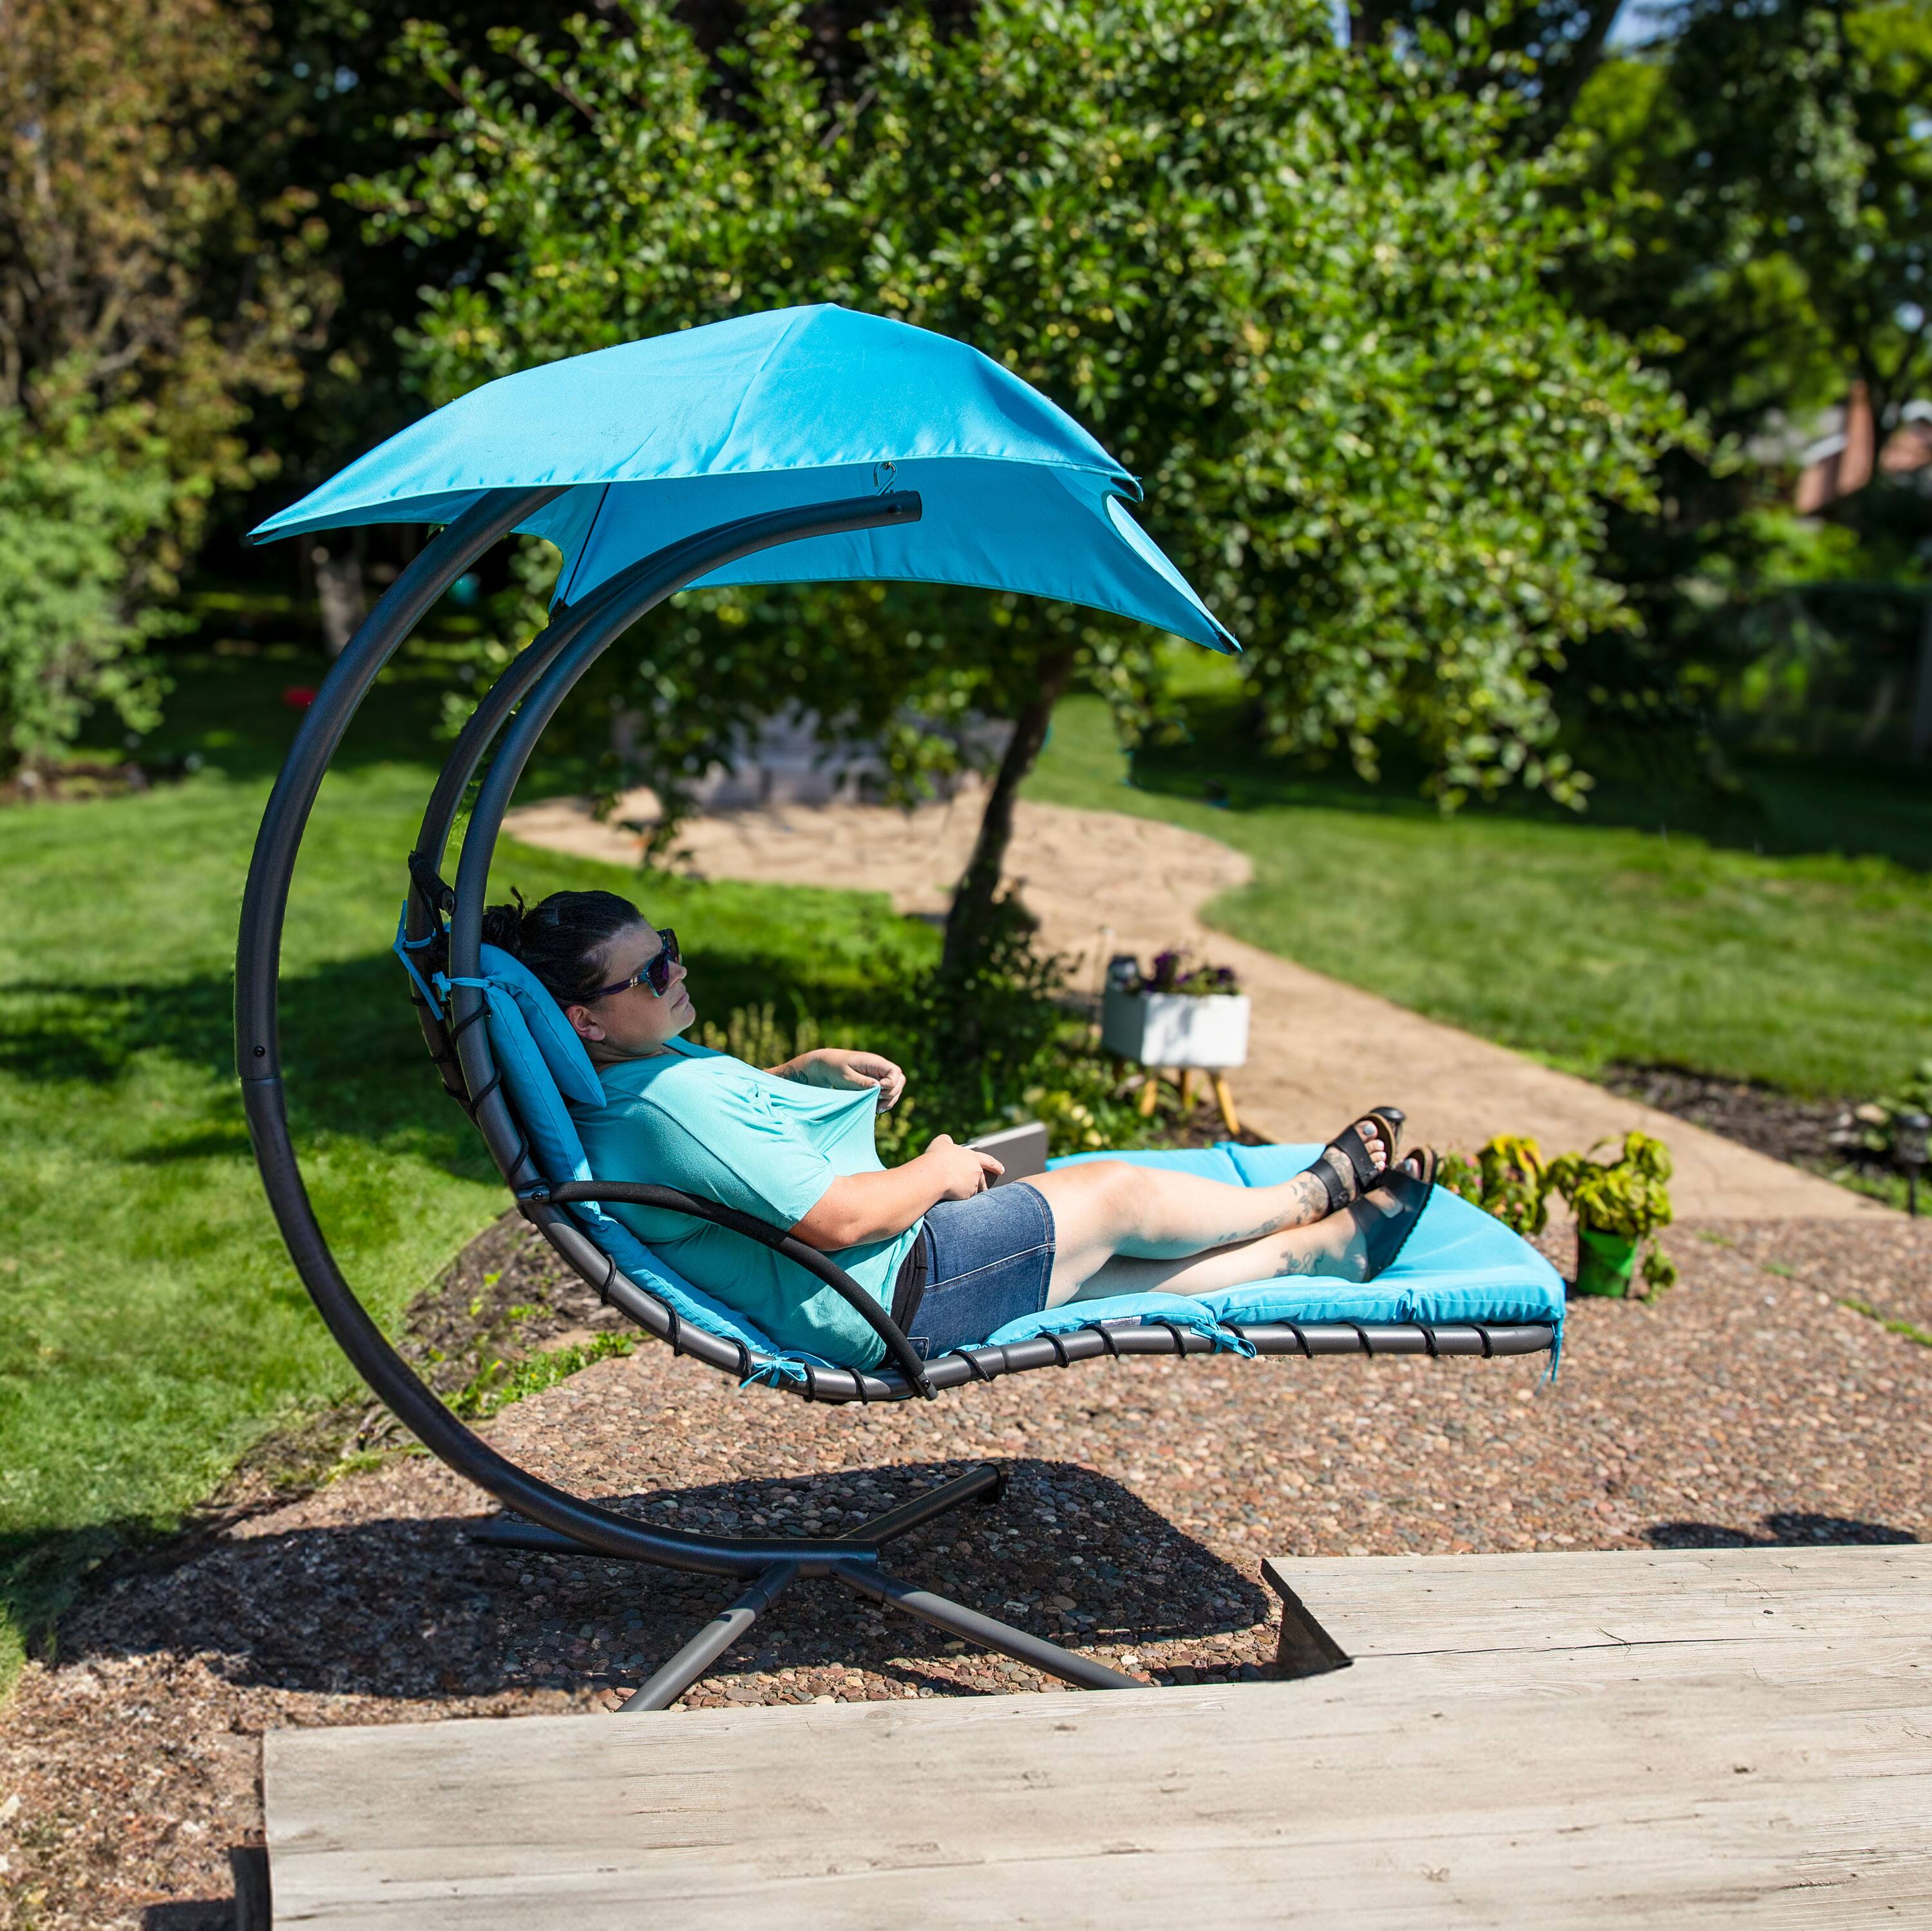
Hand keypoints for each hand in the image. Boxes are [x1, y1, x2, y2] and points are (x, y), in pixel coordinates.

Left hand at [784, 1047, 906, 1108]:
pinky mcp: (874, 1083)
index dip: (892, 1083)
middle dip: (893, 1093)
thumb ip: (862, 1081)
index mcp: (874, 1062)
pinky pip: (887, 1092)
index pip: (895, 1071)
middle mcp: (879, 1068)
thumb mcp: (846, 1076)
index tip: (878, 1091)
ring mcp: (878, 1075)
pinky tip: (875, 1108)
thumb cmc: (834, 1068)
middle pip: (899, 1080)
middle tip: (879, 1103)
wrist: (826, 1066)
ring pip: (895, 1087)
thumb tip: (878, 1087)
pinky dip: (884, 1101)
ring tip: (877, 1109)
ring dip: (890, 1099)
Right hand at [920, 1132, 1003, 1200]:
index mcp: (973, 1158)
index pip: (989, 1161)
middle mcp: (976, 1173)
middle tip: (973, 1185)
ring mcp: (972, 1186)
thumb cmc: (937, 1157)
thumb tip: (948, 1142)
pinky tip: (948, 1194)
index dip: (996, 1166)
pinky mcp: (966, 1197)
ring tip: (953, 1188)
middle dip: (979, 1183)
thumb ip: (947, 1141)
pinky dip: (958, 1197)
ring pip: (972, 1190)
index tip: (1001, 1170)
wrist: (933, 1175)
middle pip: (981, 1179)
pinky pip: (963, 1199)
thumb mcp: (941, 1142)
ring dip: (966, 1190)